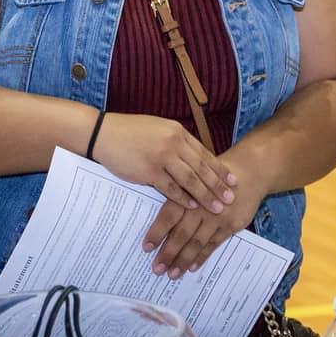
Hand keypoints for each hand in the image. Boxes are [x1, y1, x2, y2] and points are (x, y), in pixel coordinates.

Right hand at [92, 113, 236, 212]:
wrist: (103, 133)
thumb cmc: (130, 132)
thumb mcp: (158, 129)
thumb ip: (176, 142)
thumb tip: (193, 158)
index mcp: (177, 132)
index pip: (204, 153)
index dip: (219, 169)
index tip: (232, 181)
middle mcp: (173, 143)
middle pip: (201, 167)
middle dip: (218, 185)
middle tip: (231, 198)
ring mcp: (161, 157)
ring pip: (190, 179)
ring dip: (205, 195)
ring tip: (217, 207)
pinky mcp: (149, 170)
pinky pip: (170, 188)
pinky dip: (182, 198)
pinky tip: (192, 206)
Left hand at [142, 164, 266, 278]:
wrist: (249, 173)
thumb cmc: (212, 179)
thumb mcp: (194, 181)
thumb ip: (177, 197)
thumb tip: (155, 222)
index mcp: (187, 192)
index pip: (168, 216)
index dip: (157, 232)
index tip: (146, 248)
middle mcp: (201, 206)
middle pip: (181, 233)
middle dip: (168, 253)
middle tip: (157, 269)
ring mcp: (217, 217)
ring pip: (197, 242)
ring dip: (183, 260)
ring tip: (172, 274)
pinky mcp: (230, 225)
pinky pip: (213, 245)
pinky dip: (201, 257)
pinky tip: (191, 267)